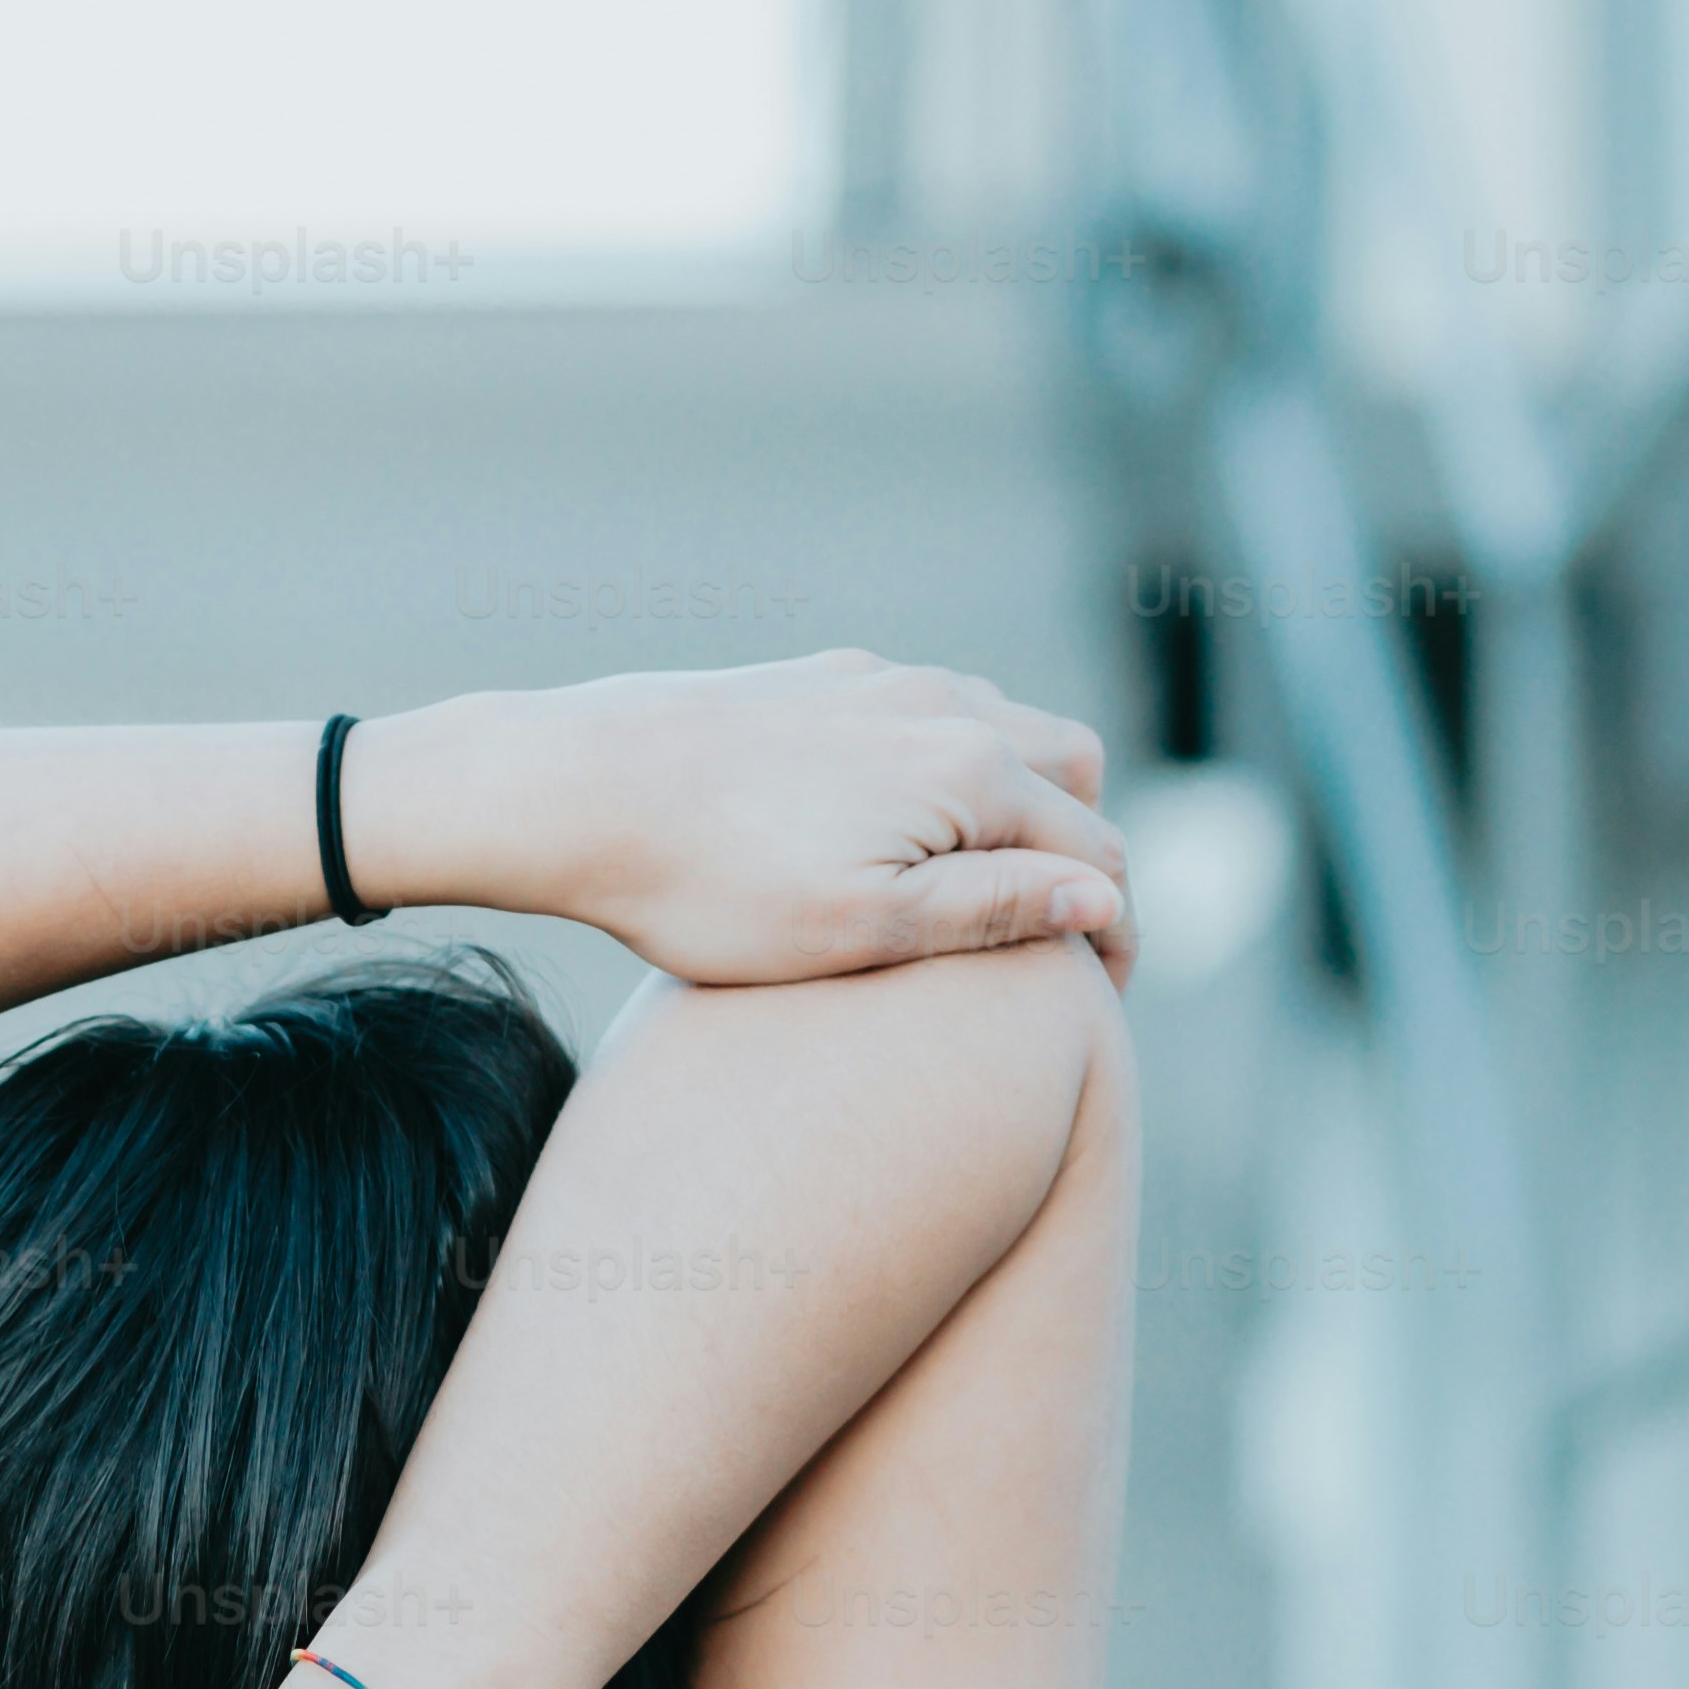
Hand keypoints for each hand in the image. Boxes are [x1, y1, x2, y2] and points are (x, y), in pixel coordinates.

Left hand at [351, 655, 1132, 988]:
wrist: (575, 787)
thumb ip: (989, 908)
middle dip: (1087, 857)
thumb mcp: (859, 929)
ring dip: (1029, 805)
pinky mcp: (826, 679)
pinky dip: (961, 768)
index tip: (1097, 1009)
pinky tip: (906, 826)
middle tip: (1056, 945)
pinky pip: (936, 710)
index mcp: (970, 772)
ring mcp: (884, 681)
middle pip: (1076, 776)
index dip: (1114, 938)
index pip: (1096, 854)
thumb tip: (1100, 899)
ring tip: (992, 888)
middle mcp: (945, 705)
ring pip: (1010, 731)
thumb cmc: (708, 885)